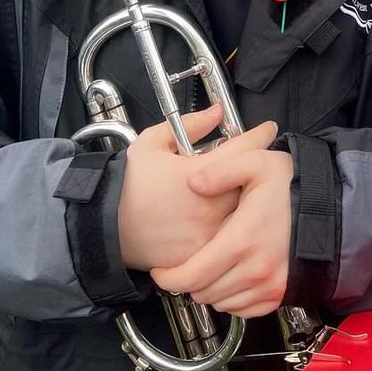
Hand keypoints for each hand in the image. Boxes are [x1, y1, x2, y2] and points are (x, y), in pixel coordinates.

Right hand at [117, 105, 277, 271]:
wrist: (104, 226)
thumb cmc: (128, 183)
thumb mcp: (151, 143)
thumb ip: (188, 124)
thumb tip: (217, 113)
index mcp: (197, 174)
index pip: (241, 150)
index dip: (259, 136)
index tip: (267, 130)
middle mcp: (207, 205)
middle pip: (250, 184)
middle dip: (255, 170)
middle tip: (254, 162)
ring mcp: (207, 234)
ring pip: (244, 213)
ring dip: (247, 199)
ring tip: (241, 190)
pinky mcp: (203, 256)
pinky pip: (229, 239)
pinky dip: (233, 226)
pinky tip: (226, 216)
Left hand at [151, 145, 293, 318]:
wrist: (330, 208)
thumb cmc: (291, 186)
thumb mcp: (257, 163)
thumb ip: (221, 170)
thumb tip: (193, 183)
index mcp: (242, 240)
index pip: (192, 276)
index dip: (169, 279)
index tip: (160, 271)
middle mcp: (255, 270)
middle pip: (202, 293)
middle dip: (188, 281)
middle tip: (186, 265)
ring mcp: (269, 286)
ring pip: (221, 304)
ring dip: (210, 290)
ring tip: (210, 267)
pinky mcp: (279, 295)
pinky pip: (242, 311)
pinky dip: (231, 299)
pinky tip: (232, 276)